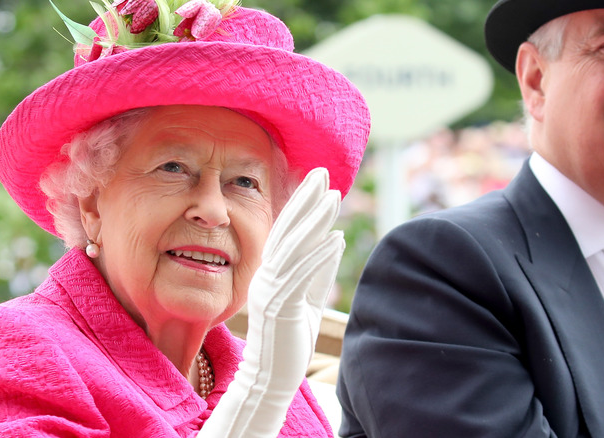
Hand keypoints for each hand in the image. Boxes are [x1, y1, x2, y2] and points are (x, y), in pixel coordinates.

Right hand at [198, 167, 343, 436]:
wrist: (271, 378)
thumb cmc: (289, 340)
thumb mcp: (308, 299)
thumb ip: (318, 270)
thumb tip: (335, 239)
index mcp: (271, 272)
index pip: (288, 231)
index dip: (302, 204)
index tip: (318, 181)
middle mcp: (267, 276)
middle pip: (287, 230)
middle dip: (305, 199)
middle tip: (322, 172)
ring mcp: (270, 290)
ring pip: (293, 247)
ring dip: (314, 221)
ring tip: (333, 197)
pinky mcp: (280, 307)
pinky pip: (301, 276)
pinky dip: (318, 256)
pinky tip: (337, 238)